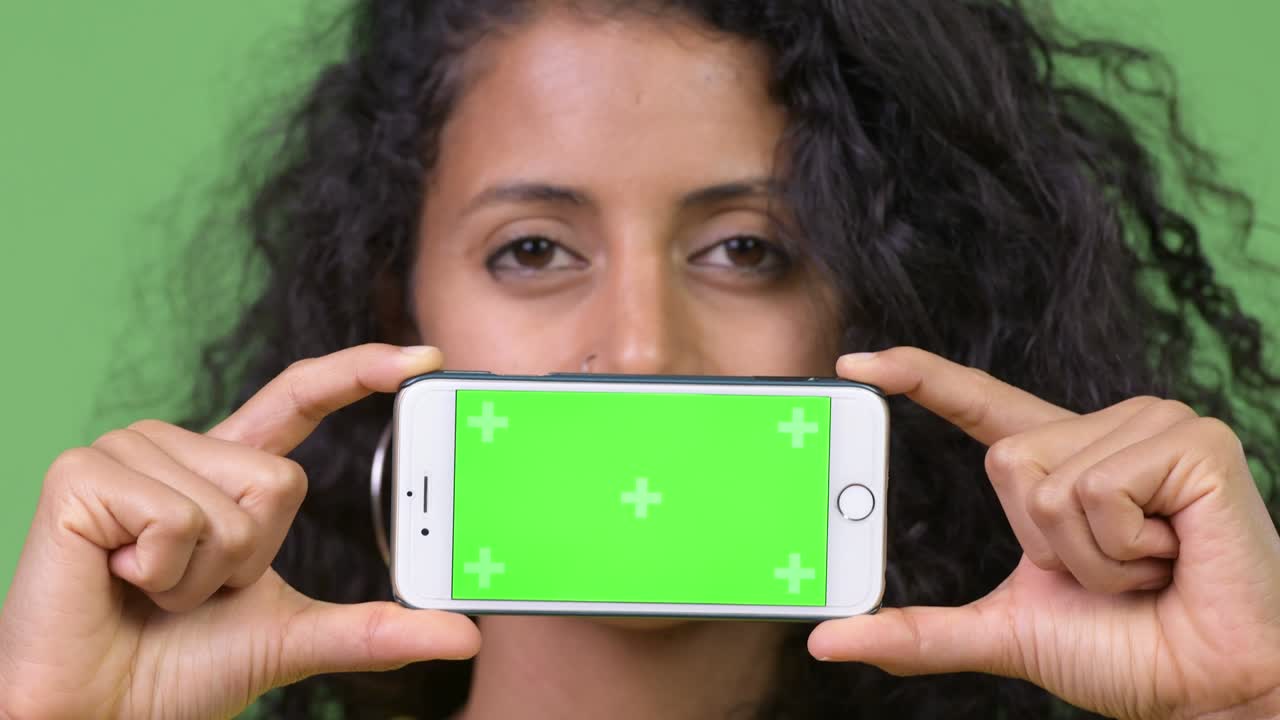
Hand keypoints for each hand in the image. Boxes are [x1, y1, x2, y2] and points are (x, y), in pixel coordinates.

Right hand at [0, 344, 479, 719]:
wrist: (100, 714)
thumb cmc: (181, 668)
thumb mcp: (294, 636)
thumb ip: (377, 628)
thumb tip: (465, 635)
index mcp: (224, 471)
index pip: (299, 399)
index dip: (359, 372)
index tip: (424, 359)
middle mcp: (177, 448)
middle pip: (281, 479)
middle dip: (251, 558)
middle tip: (192, 590)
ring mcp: (126, 453)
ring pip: (233, 504)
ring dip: (203, 573)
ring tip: (149, 587)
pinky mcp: (82, 475)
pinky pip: (175, 516)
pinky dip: (160, 570)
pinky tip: (119, 577)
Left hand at [810, 347, 1279, 719]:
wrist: (1207, 689)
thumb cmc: (1124, 653)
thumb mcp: (1003, 632)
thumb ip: (918, 633)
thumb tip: (828, 643)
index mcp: (1063, 462)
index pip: (979, 405)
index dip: (920, 378)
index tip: (855, 361)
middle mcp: (1105, 430)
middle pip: (1007, 462)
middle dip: (1048, 544)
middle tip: (1117, 572)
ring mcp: (1153, 426)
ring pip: (1049, 480)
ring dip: (1092, 555)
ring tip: (1152, 567)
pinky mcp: (1195, 441)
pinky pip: (1099, 490)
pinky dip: (1126, 548)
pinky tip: (1176, 555)